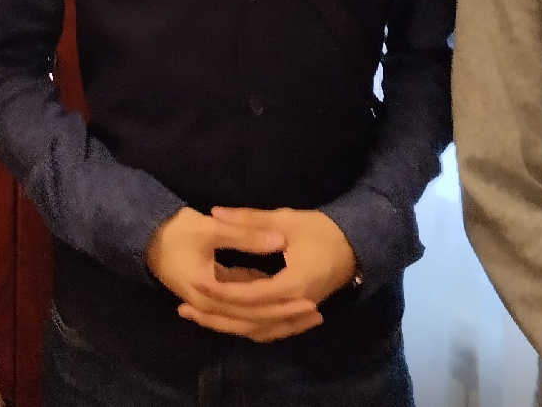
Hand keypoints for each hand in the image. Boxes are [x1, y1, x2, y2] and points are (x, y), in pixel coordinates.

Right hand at [146, 207, 318, 342]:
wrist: (147, 238)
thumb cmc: (176, 231)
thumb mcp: (210, 228)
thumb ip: (245, 232)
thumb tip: (279, 239)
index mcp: (208, 291)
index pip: (251, 305)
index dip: (280, 304)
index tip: (309, 299)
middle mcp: (210, 306)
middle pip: (252, 323)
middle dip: (285, 320)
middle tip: (316, 313)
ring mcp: (210, 307)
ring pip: (248, 325)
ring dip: (276, 323)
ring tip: (307, 317)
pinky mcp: (214, 301)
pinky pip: (242, 317)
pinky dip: (263, 318)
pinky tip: (283, 311)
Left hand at [173, 208, 357, 341]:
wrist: (356, 245)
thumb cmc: (322, 229)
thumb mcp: (285, 219)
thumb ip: (249, 219)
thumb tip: (216, 211)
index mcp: (293, 284)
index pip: (250, 296)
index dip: (221, 292)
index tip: (196, 283)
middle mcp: (294, 305)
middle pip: (250, 321)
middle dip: (216, 317)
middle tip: (185, 309)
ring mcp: (297, 313)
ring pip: (258, 330)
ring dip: (228, 326)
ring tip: (198, 317)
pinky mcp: (297, 313)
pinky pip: (270, 329)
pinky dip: (247, 327)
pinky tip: (227, 322)